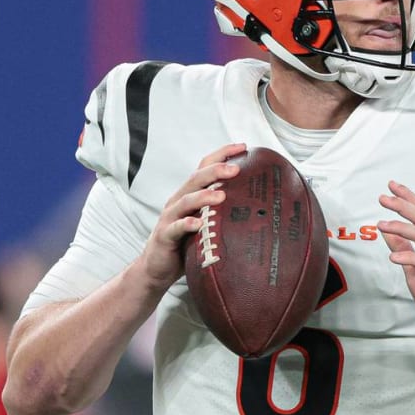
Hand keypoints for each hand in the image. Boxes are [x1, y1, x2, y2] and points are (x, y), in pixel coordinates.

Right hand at [140, 143, 245, 289]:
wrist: (156, 268)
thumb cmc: (186, 245)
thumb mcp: (207, 225)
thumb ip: (223, 212)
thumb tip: (258, 207)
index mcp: (190, 195)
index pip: (205, 167)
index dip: (222, 154)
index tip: (243, 146)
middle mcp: (179, 201)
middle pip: (196, 179)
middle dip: (216, 170)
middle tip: (236, 169)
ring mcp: (170, 218)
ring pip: (186, 200)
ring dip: (204, 196)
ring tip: (222, 195)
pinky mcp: (165, 236)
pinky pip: (176, 228)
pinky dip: (187, 224)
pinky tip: (198, 224)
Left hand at [378, 180, 414, 342]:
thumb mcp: (414, 270)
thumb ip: (403, 250)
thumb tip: (386, 233)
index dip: (409, 198)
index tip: (392, 187)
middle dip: (403, 206)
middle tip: (384, 198)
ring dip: (401, 228)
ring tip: (382, 225)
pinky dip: (409, 257)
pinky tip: (393, 257)